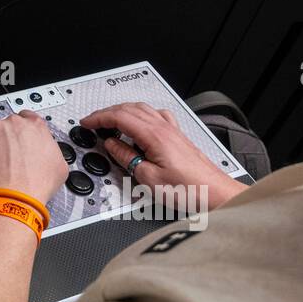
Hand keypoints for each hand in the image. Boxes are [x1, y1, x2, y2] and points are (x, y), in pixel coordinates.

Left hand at [0, 110, 68, 204]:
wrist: (15, 196)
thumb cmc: (35, 185)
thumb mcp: (59, 165)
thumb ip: (51, 150)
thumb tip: (47, 152)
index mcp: (36, 126)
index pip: (27, 118)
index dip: (22, 131)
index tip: (18, 140)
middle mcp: (15, 122)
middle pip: (8, 126)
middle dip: (7, 139)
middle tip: (7, 157)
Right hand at [80, 102, 245, 205]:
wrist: (215, 193)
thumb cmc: (188, 189)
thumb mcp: (148, 179)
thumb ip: (127, 158)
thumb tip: (112, 145)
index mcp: (154, 135)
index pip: (120, 117)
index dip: (99, 117)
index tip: (87, 122)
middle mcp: (164, 128)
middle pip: (130, 108)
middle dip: (107, 112)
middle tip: (93, 121)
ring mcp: (172, 130)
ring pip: (142, 109)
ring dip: (123, 111)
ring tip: (110, 120)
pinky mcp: (178, 136)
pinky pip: (156, 115)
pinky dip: (141, 114)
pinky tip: (140, 122)